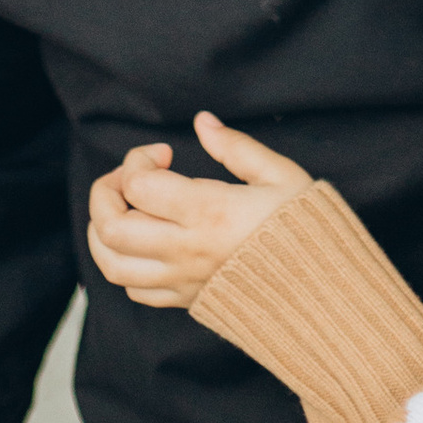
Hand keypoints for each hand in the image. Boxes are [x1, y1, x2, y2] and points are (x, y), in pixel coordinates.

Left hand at [85, 111, 313, 309]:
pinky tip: (141, 241)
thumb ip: (236, 147)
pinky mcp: (186, 301)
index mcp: (208, 212)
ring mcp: (182, 281)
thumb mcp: (279, 175)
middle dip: (105, 191)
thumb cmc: (304, 230)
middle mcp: (186, 250)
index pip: (137, 186)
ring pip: (112, 266)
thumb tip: (203, 122)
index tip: (162, 152)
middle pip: (111, 228)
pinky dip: (123, 264)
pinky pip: (135, 290)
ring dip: (101, 231)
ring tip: (121, 207)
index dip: (137, 159)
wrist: (321, 294)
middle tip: (129, 174)